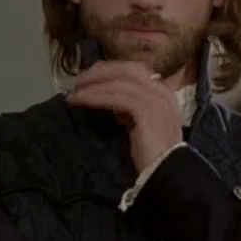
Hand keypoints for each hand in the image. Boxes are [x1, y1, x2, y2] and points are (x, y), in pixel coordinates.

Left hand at [66, 61, 183, 173]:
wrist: (167, 171)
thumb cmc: (153, 153)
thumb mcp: (143, 124)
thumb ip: (132, 108)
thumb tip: (111, 98)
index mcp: (163, 93)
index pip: (133, 71)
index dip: (109, 71)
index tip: (89, 78)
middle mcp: (161, 91)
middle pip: (125, 70)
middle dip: (99, 73)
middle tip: (77, 82)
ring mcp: (155, 99)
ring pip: (118, 83)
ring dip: (92, 86)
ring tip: (73, 94)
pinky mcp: (145, 110)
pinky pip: (115, 97)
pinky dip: (95, 96)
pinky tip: (80, 100)